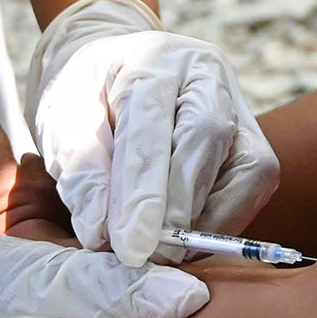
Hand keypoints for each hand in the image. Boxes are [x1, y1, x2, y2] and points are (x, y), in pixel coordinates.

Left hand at [25, 0, 279, 263]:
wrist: (115, 78)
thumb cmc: (86, 101)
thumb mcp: (60, 123)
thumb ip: (80, 172)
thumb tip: (101, 233)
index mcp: (152, 59)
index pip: (151, 126)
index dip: (142, 193)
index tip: (128, 248)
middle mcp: (207, 73)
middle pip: (208, 138)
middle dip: (179, 207)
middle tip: (148, 258)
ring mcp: (239, 105)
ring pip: (246, 168)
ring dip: (207, 222)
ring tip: (163, 252)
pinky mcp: (256, 141)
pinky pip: (253, 188)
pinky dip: (221, 222)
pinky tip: (186, 239)